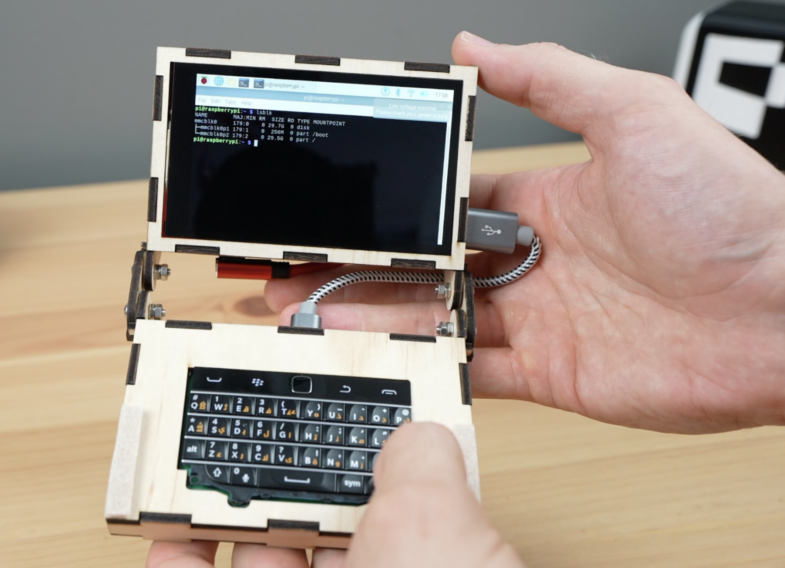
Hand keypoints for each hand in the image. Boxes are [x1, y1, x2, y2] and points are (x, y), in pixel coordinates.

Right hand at [146, 423, 523, 567]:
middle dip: (272, 487)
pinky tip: (169, 537)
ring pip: (255, 567)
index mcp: (423, 564)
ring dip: (216, 520)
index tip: (315, 427)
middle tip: (241, 444)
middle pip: (311, 535)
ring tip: (195, 475)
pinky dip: (180, 566)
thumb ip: (424, 469)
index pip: (386, 506)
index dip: (349, 464)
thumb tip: (420, 434)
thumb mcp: (440, 529)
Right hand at [267, 33, 784, 433]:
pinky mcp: (553, 375)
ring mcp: (542, 320)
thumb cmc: (730, 208)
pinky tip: (380, 357)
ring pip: (437, 320)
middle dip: (363, 267)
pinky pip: (475, 373)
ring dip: (374, 317)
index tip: (345, 208)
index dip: (394, 207)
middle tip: (303, 268)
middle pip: (428, 267)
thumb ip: (550, 80)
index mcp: (547, 198)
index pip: (450, 202)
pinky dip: (428, 368)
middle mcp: (537, 260)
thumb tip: (477, 46)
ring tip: (312, 311)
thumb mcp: (634, 114)